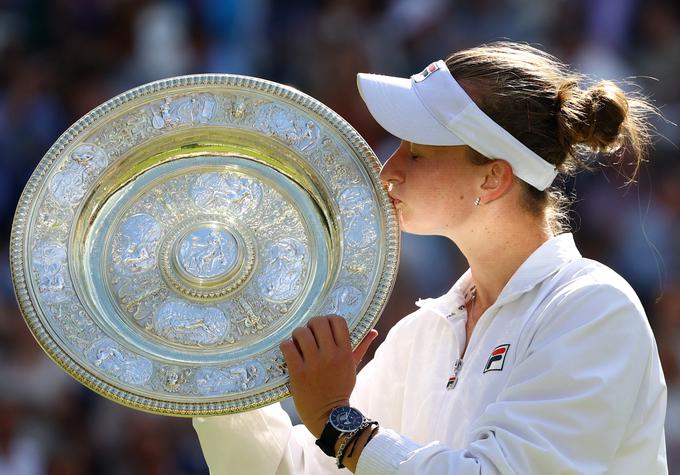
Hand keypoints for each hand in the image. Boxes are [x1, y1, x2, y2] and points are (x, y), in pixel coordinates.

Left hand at [279, 315, 377, 437]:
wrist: (328, 416)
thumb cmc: (340, 389)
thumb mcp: (353, 367)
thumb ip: (361, 347)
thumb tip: (373, 331)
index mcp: (345, 352)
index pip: (338, 321)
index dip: (329, 319)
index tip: (323, 327)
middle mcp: (330, 355)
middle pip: (318, 322)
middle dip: (311, 325)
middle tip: (309, 334)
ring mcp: (313, 363)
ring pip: (301, 332)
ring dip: (297, 334)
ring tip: (298, 343)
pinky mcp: (298, 372)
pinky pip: (288, 347)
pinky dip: (286, 345)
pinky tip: (290, 351)